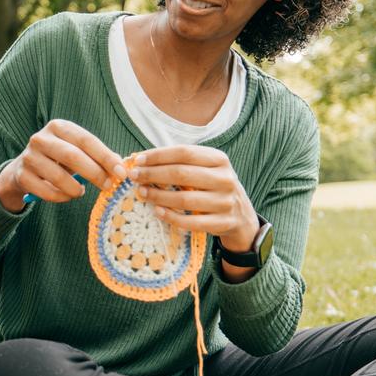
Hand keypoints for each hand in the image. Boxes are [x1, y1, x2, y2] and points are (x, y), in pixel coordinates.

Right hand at [0, 119, 127, 212]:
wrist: (23, 170)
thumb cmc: (57, 159)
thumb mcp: (76, 151)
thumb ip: (96, 156)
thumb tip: (120, 167)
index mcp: (58, 127)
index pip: (86, 140)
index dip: (105, 157)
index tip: (121, 172)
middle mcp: (41, 138)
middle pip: (72, 156)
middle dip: (94, 173)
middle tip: (107, 186)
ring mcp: (29, 157)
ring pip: (59, 177)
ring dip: (76, 188)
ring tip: (81, 192)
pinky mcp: (22, 176)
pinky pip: (47, 192)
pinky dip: (62, 197)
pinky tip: (67, 195)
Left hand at [129, 145, 259, 250]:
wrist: (241, 216)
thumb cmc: (213, 187)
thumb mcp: (207, 169)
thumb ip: (181, 163)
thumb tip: (142, 159)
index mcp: (220, 159)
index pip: (184, 152)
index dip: (159, 155)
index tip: (138, 160)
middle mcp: (225, 179)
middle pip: (182, 174)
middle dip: (153, 174)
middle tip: (134, 176)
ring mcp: (225, 202)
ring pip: (184, 199)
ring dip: (158, 196)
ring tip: (141, 193)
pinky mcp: (223, 223)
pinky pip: (191, 222)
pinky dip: (171, 217)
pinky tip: (157, 212)